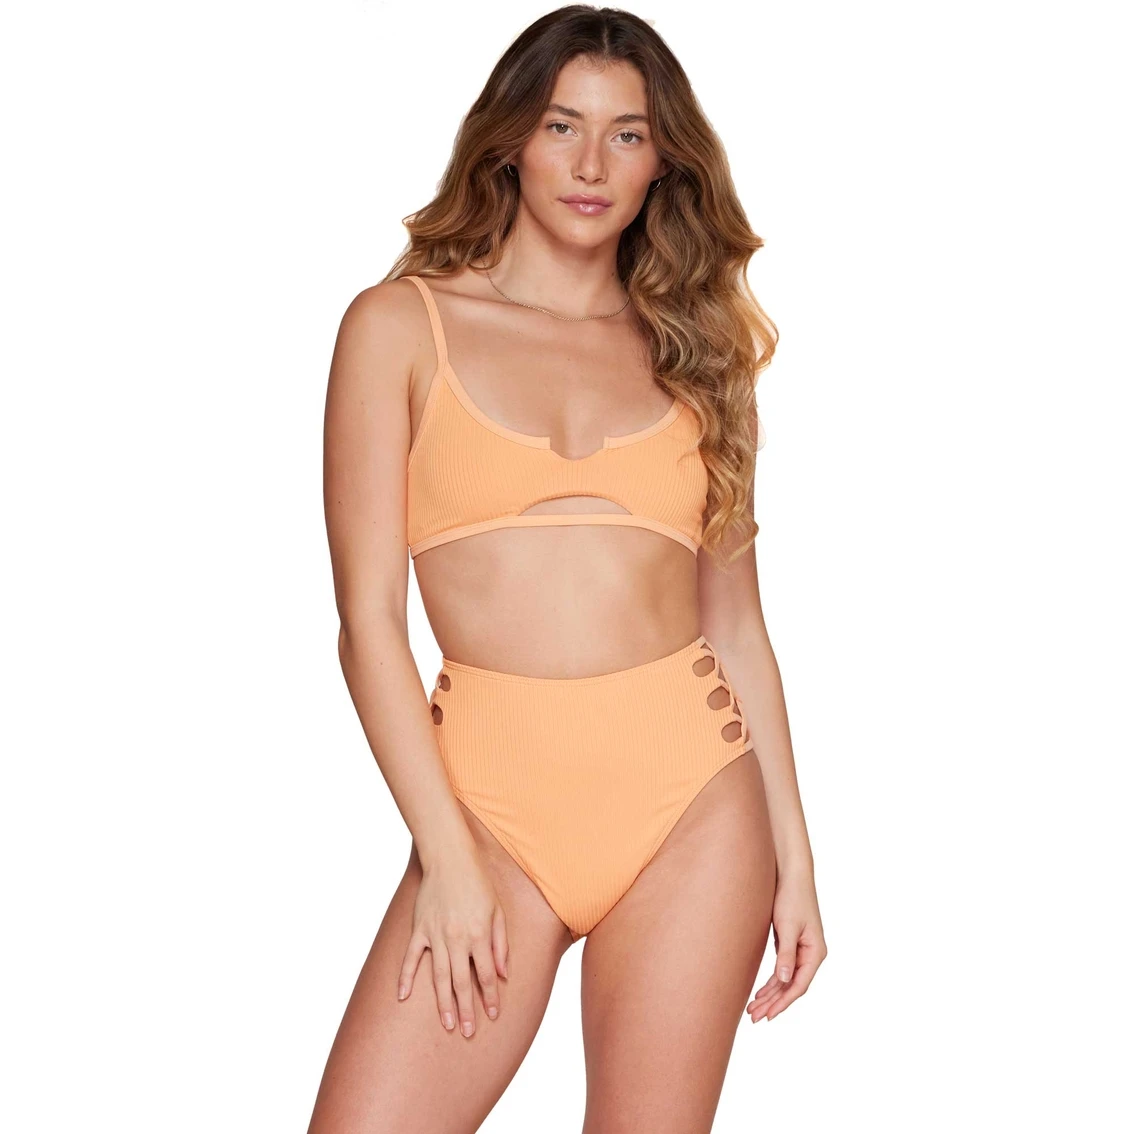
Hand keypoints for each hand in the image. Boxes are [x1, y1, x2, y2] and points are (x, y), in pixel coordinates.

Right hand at [396, 849, 508, 1036]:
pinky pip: (411, 958)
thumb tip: (504, 974)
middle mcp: (458, 939)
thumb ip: (501, 944)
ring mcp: (436, 935)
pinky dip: (406, 978)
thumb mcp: (498, 910)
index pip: (488, 975)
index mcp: (480, 934)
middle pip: (463, 982)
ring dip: (443, 1003)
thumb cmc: (478, 883)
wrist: (450, 858)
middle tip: (468, 1032)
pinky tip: (403, 997)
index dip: (491, 997)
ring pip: (439, 977)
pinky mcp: (419, 929)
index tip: (493, 1015)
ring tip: (447, 1025)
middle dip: (467, 1010)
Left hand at [748, 865, 825, 1021]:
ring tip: (753, 1008)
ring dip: (771, 994)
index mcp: (815, 952)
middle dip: (773, 1002)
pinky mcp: (791, 943)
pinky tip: (761, 991)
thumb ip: (786, 953)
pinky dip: (772, 981)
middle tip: (753, 1016)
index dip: (783, 1002)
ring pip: (786, 979)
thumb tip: (783, 980)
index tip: (767, 1015)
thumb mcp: (787, 926)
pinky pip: (783, 969)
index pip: (798, 985)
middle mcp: (811, 954)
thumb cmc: (791, 897)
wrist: (791, 874)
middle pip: (791, 986)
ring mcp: (802, 950)